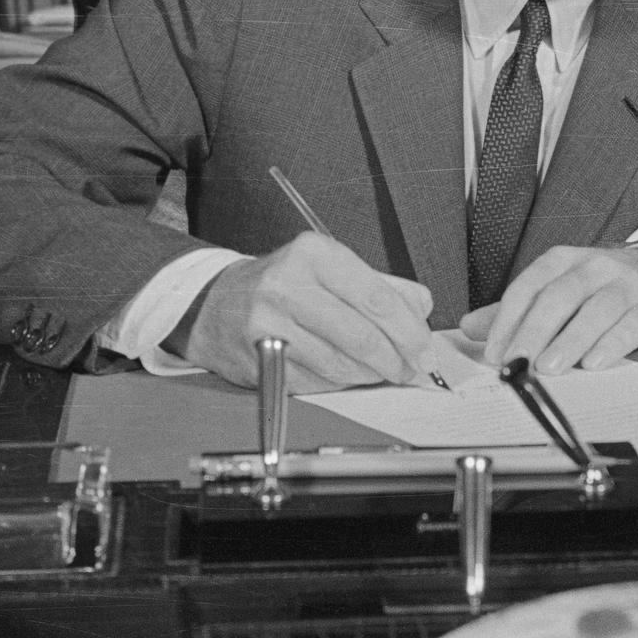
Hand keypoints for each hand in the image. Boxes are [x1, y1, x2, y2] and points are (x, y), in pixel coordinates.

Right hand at [185, 233, 434, 390]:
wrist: (212, 303)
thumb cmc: (281, 284)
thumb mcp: (329, 268)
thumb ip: (380, 284)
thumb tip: (422, 307)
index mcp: (313, 254)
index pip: (376, 298)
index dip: (409, 331)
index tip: (425, 351)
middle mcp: (287, 285)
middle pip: (361, 336)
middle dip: (395, 361)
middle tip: (410, 371)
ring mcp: (269, 325)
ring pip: (340, 365)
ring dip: (369, 376)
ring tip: (379, 372)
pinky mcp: (259, 360)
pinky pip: (316, 382)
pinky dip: (338, 383)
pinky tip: (343, 374)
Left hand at [459, 245, 637, 373]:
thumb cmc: (603, 289)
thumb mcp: (559, 290)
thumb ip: (517, 310)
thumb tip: (469, 327)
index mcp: (563, 261)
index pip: (528, 286)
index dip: (507, 320)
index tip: (494, 354)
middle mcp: (594, 266)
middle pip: (559, 296)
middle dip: (534, 331)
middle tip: (516, 362)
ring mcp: (626, 285)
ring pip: (595, 310)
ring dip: (570, 340)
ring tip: (549, 368)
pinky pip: (631, 324)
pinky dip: (612, 344)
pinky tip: (594, 363)